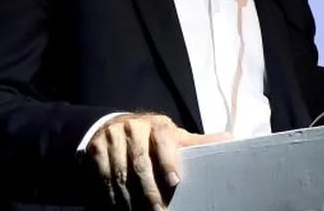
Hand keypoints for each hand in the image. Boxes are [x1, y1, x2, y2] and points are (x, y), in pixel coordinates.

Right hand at [86, 113, 229, 209]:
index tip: (175, 181)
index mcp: (157, 124)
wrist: (115, 128)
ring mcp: (111, 138)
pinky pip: (101, 179)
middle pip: (141, 163)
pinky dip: (108, 198)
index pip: (164, 140)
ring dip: (129, 200)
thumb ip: (196, 142)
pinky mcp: (94, 151)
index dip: (168, 161)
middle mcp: (133, 128)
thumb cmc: (153, 137)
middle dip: (149, 191)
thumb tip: (229, 139)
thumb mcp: (174, 136)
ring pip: (120, 174)